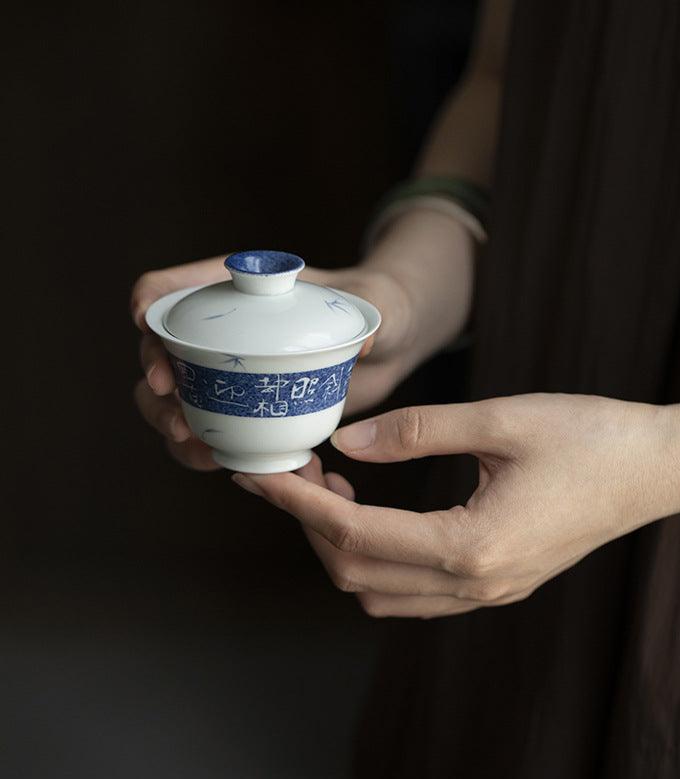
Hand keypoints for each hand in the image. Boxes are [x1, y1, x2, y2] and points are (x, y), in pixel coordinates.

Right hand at [130, 211, 473, 470]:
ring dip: (168, 422)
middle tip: (173, 408)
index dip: (149, 305)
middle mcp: (222, 332)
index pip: (173, 288)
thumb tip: (366, 343)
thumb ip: (374, 315)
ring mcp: (229, 372)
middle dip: (154, 383)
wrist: (386, 344)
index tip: (145, 329)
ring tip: (192, 444)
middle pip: (159, 351)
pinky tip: (218, 462)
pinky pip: (207, 430)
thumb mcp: (377, 306)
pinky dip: (202, 449)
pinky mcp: (246, 407)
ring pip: (173, 399)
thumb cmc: (375, 309)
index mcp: (237, 291)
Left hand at [231, 392, 679, 617]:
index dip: (297, 505)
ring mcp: (487, 591)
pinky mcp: (496, 582)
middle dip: (309, 524)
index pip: (354, 535)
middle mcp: (476, 583)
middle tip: (293, 471)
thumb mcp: (501, 419)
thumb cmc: (591, 438)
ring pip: (380, 591)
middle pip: (356, 572)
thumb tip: (346, 441)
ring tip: (330, 486)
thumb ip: (416, 431)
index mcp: (474, 546)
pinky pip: (412, 590)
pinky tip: (373, 509)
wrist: (656, 468)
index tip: (260, 476)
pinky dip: (375, 556)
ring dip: (341, 544)